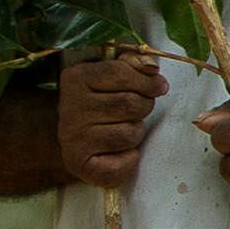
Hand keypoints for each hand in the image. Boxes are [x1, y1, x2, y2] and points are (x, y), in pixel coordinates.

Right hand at [56, 55, 165, 189]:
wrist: (75, 140)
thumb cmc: (102, 102)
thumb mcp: (113, 76)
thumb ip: (133, 64)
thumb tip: (152, 67)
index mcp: (75, 78)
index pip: (119, 73)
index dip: (147, 81)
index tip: (159, 86)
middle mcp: (69, 107)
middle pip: (130, 104)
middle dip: (144, 107)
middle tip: (137, 111)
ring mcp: (72, 138)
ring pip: (129, 133)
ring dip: (136, 132)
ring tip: (124, 130)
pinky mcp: (79, 164)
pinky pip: (122, 163)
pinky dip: (130, 160)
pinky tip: (120, 153)